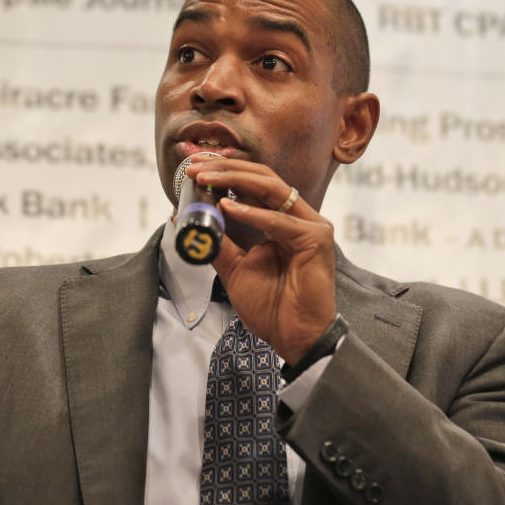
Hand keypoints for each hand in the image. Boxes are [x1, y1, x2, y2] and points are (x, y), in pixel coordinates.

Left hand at [188, 158, 336, 363]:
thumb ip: (218, 242)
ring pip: (272, 189)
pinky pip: (279, 221)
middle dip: (227, 169)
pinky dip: (252, 213)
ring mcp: (311, 225)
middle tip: (196, 168)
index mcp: (281, 220)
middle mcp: (298, 217)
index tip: (194, 170)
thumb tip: (186, 220)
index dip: (224, 173)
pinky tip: (227, 207)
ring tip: (206, 179)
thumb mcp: (234, 268)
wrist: (293, 336)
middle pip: (262, 178)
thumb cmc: (271, 306)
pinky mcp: (317, 239)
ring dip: (235, 180)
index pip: (253, 184)